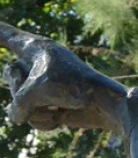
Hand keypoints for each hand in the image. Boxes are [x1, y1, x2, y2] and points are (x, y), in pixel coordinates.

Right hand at [0, 22, 127, 132]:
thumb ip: (17, 105)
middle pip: (11, 73)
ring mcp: (48, 85)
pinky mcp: (56, 105)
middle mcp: (42, 63)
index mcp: (37, 49)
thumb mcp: (34, 93)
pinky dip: (45, 121)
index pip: (9, 36)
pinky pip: (36, 116)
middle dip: (19, 88)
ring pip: (22, 101)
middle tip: (42, 89)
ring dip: (35, 110)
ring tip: (55, 105)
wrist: (108, 105)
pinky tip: (60, 118)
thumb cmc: (72, 88)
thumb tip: (18, 118)